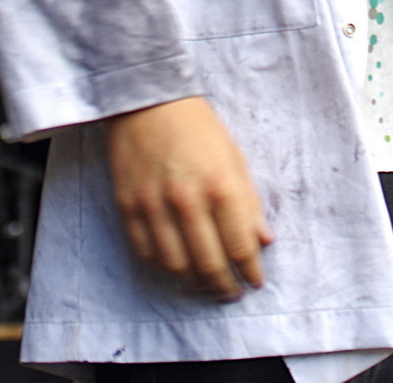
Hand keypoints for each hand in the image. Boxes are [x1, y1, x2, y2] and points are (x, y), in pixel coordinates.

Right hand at [104, 96, 273, 299]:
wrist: (148, 100)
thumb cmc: (197, 126)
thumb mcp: (233, 156)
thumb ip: (248, 201)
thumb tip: (263, 240)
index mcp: (219, 185)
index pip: (239, 246)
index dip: (250, 271)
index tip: (254, 281)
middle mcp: (187, 201)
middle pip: (208, 264)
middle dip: (224, 286)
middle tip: (231, 292)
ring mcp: (154, 206)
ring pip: (176, 266)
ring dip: (193, 281)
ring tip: (205, 282)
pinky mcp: (128, 207)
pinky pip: (146, 252)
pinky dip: (163, 265)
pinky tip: (175, 264)